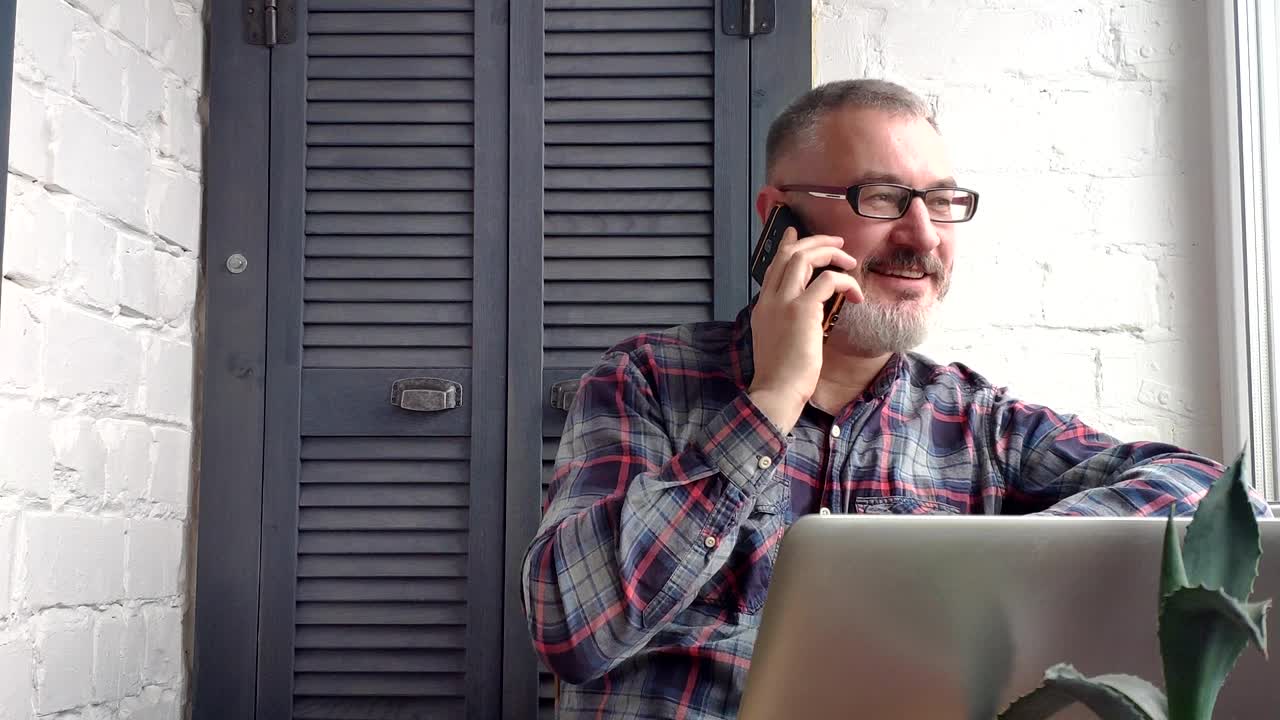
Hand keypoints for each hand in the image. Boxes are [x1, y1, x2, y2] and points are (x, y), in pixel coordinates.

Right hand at [748, 228, 862, 433]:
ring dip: (831, 254)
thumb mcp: (779, 341)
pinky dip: (845, 282)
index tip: (795, 233)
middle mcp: (770, 299)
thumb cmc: (782, 374)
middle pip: (789, 254)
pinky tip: (855, 295)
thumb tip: (807, 314)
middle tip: (836, 241)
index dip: (787, 246)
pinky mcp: (802, 310)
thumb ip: (787, 321)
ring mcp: (784, 302)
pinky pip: (827, 281)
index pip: (773, 265)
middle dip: (815, 241)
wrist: (776, 390)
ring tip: (849, 260)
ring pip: (805, 258)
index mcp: (764, 306)